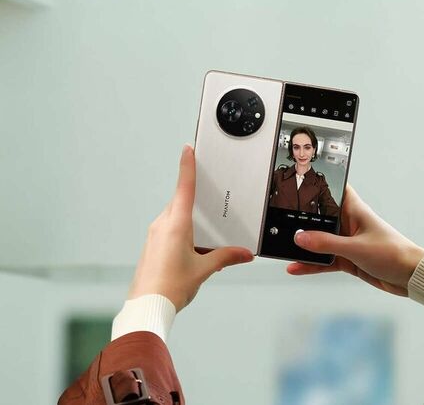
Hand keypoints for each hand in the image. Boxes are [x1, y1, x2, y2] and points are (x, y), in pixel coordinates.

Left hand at [128, 145, 253, 310]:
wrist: (147, 306)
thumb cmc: (169, 287)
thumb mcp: (204, 269)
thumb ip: (226, 257)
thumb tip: (243, 254)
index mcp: (176, 224)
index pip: (184, 187)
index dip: (187, 166)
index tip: (188, 149)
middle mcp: (162, 225)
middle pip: (181, 202)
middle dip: (195, 202)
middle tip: (208, 201)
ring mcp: (154, 235)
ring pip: (175, 217)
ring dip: (189, 222)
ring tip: (202, 240)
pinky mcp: (152, 245)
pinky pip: (168, 230)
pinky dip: (181, 233)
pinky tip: (190, 251)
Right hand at [288, 185, 423, 295]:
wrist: (410, 277)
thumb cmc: (393, 253)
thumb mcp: (356, 248)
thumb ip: (326, 243)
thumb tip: (300, 238)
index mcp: (354, 210)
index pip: (335, 189)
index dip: (319, 183)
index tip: (298, 181)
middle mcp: (349, 223)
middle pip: (321, 217)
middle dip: (303, 220)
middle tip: (281, 221)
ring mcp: (347, 242)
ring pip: (320, 241)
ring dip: (305, 246)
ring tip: (285, 248)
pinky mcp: (347, 259)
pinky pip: (324, 260)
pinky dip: (311, 264)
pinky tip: (296, 267)